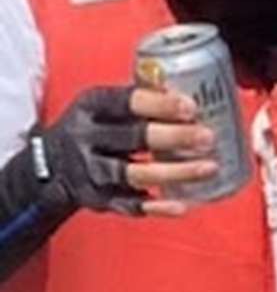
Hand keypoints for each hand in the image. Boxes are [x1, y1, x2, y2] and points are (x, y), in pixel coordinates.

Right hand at [35, 80, 218, 212]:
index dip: (159, 105)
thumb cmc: (97, 127)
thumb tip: (190, 85)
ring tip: (209, 167)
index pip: (125, 102)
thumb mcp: (106, 103)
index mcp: (90, 108)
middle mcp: (85, 139)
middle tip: (208, 137)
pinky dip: (156, 206)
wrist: (52, 165)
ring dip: (174, 172)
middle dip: (173, 137)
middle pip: (131, 138)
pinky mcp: (97, 199)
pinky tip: (183, 204)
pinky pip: (128, 205)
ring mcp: (90, 172)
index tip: (191, 107)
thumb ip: (143, 95)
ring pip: (133, 174)